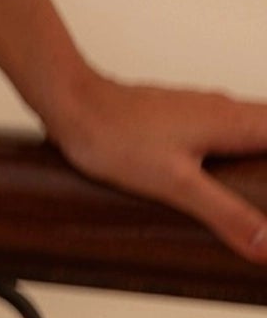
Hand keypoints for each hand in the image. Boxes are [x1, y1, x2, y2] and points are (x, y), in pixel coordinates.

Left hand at [47, 73, 266, 263]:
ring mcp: (203, 110)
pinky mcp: (181, 117)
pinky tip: (227, 181)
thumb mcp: (176, 183)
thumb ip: (226, 214)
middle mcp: (224, 109)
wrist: (69, 103)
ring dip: (262, 157)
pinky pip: (228, 132)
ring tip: (256, 194)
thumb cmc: (113, 135)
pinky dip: (241, 154)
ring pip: (253, 131)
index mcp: (234, 121)